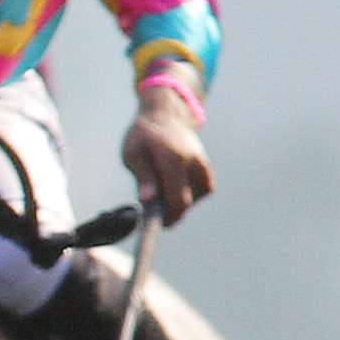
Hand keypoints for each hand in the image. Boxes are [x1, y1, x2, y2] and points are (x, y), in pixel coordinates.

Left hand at [119, 78, 215, 224]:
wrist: (164, 115)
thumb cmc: (143, 136)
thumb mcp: (133, 153)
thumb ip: (143, 177)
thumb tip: (147, 200)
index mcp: (173, 158)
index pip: (178, 199)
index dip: (169, 217)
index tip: (158, 225)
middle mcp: (193, 161)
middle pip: (187, 202)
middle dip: (171, 212)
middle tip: (156, 213)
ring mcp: (202, 164)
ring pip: (196, 197)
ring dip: (180, 201)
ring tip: (163, 188)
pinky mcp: (206, 167)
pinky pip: (203, 190)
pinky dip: (190, 194)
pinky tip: (176, 185)